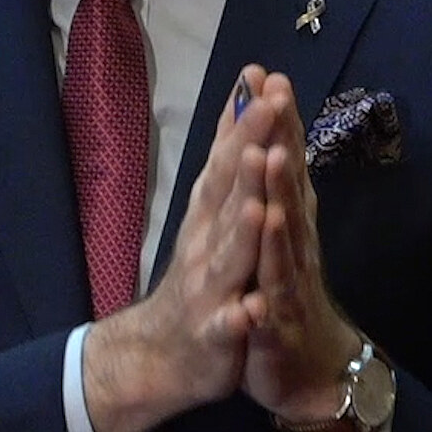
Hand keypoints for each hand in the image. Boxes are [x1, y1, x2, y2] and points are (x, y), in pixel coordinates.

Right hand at [82, 64, 274, 431]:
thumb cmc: (198, 271)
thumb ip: (229, 153)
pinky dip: (239, 315)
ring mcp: (209, 286)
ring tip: (258, 203)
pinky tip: (250, 309)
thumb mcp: (211, 206)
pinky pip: (229, 324)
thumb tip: (244, 95)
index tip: (265, 81)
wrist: (163, 349)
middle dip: (248, 153)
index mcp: (211, 211)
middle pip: (229, 193)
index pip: (231, 158)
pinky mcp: (216, 332)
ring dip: (241, 228)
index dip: (248, 122)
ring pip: (229, 254)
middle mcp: (206, 240)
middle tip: (268, 112)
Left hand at [239, 70, 363, 423]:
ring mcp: (289, 282)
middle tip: (277, 95)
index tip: (267, 73)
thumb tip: (273, 125)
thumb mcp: (276, 225)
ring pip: (284, 238)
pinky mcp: (277, 326)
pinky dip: (265, 295)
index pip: (283, 158)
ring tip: (272, 160)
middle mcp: (294, 241)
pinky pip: (271, 308)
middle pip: (289, 184)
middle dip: (282, 139)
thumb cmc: (285, 286)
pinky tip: (259, 284)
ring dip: (279, 199)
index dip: (278, 118)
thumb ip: (275, 179)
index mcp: (288, 215)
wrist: (307, 365)